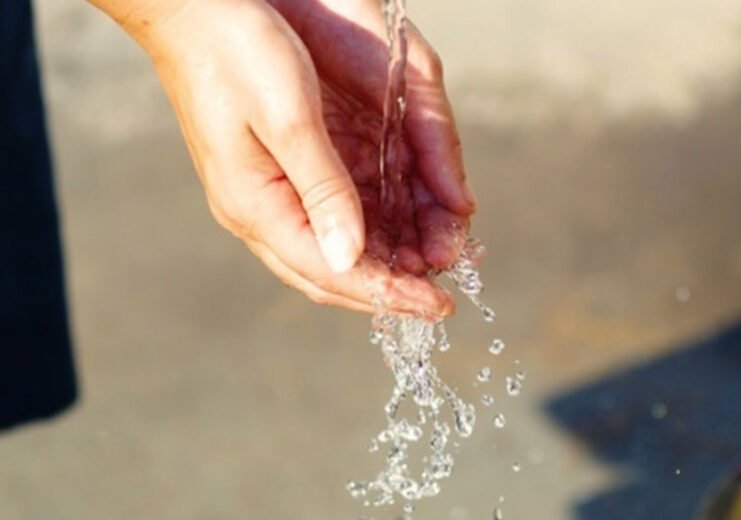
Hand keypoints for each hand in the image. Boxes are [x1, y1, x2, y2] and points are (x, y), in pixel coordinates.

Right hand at [106, 0, 475, 315]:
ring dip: (381, 264)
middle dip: (388, 289)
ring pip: (329, 252)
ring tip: (429, 267)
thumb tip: (350, 258)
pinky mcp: (274, 177)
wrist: (192, 12)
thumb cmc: (235, 52)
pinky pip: (325, 222)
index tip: (438, 306)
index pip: (330, 272)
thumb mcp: (289, 118)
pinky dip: (366, 234)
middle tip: (439, 297)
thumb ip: (323, 189)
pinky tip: (398, 233)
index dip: (388, 293)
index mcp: (256, 206)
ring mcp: (263, 197)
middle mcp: (257, 212)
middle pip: (330, 274)